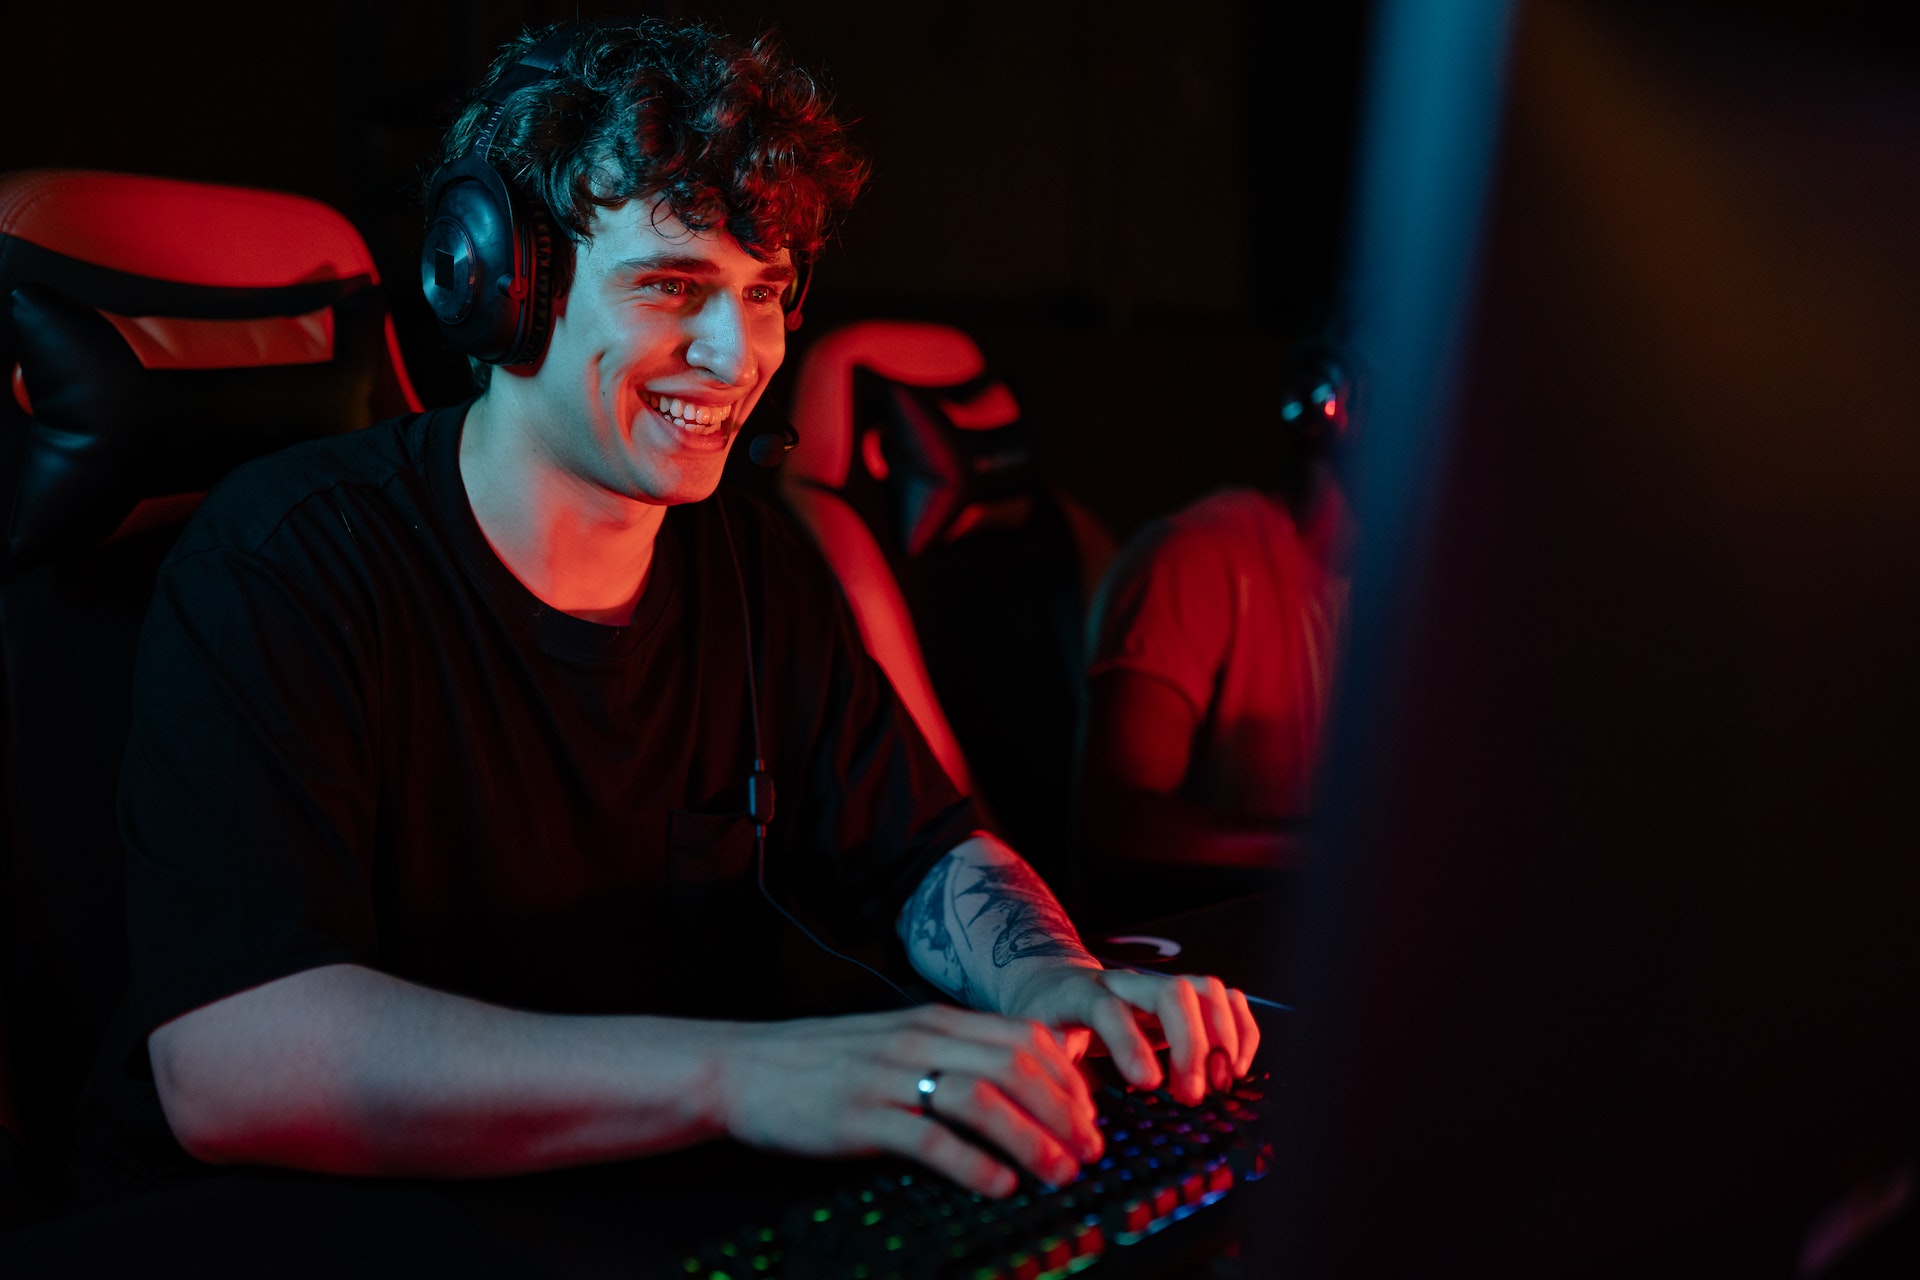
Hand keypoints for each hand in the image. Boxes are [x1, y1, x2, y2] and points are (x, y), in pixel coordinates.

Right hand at [716, 1005, 1105, 1195]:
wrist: (743, 1068)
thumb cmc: (826, 1063)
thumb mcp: (897, 1042)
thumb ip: (953, 1052)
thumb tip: (1021, 1078)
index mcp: (932, 1020)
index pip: (1023, 1036)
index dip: (1068, 1079)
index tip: (1089, 1118)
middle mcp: (918, 1040)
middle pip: (1015, 1064)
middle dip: (1063, 1111)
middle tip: (1087, 1152)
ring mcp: (888, 1076)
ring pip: (981, 1098)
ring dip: (1031, 1139)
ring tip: (1056, 1173)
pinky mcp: (859, 1116)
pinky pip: (929, 1138)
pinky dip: (973, 1164)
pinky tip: (998, 1185)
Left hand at [1001, 961, 1260, 1105]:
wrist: (1052, 981)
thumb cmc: (1047, 1018)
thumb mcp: (1035, 1045)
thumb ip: (1053, 1077)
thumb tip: (1079, 1123)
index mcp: (1081, 994)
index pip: (1110, 1010)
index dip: (1132, 1045)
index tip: (1148, 1085)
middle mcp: (1126, 984)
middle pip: (1172, 991)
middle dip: (1192, 1045)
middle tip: (1193, 1094)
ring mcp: (1158, 986)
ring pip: (1206, 989)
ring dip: (1224, 1037)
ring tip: (1221, 1082)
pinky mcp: (1183, 996)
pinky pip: (1226, 999)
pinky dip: (1241, 1031)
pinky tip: (1236, 1067)